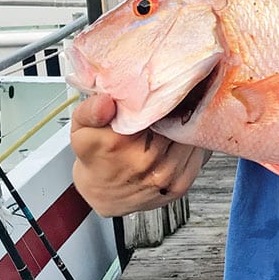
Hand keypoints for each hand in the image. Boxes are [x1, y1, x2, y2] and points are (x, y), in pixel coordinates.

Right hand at [71, 93, 206, 216]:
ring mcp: (166, 175)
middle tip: (176, 96)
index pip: (154, 108)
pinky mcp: (181, 184)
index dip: (164, 95)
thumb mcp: (81, 129)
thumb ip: (89, 111)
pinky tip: (180, 136)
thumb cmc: (96, 156)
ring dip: (189, 124)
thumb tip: (106, 102)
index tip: (165, 85)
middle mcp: (146, 161)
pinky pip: (198, 154)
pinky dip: (192, 142)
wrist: (104, 194)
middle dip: (179, 106)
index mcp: (119, 143)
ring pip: (191, 136)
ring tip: (179, 115)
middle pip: (178, 120)